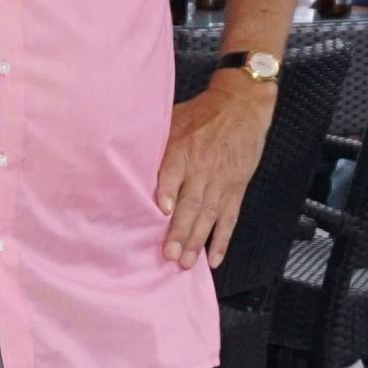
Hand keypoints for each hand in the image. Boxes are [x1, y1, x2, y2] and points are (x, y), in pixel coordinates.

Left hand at [154, 72, 273, 267]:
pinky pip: (230, 217)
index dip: (168, 193)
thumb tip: (124, 160)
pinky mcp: (236, 188)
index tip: (161, 211)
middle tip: (169, 255)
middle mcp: (202, 168)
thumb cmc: (202, 113)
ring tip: (186, 262)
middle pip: (191, 203)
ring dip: (197, 241)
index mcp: (183, 149)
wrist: (242, 105)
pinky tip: (214, 258)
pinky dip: (223, 239)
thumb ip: (155, 143)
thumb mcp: (174, 119)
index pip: (174, 173)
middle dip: (180, 230)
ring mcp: (221, 181)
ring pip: (209, 215)